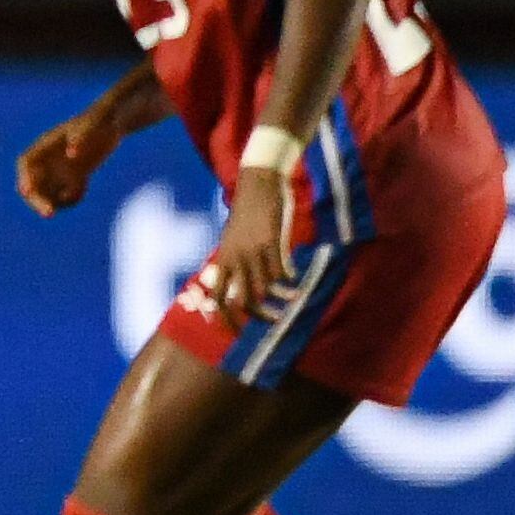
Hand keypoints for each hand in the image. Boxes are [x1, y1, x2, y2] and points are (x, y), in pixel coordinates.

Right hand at [14, 104, 121, 216]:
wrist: (112, 124)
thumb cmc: (99, 120)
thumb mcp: (92, 126)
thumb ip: (81, 138)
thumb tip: (71, 154)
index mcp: (46, 145)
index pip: (26, 164)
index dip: (24, 178)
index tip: (26, 191)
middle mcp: (48, 161)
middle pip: (33, 185)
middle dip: (37, 200)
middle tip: (49, 214)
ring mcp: (59, 172)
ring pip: (47, 194)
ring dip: (55, 201)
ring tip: (77, 191)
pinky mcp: (72, 179)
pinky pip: (66, 197)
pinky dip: (72, 198)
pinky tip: (83, 186)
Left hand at [210, 169, 296, 331]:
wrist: (258, 182)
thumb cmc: (249, 213)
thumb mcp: (237, 239)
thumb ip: (238, 261)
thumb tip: (246, 286)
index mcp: (224, 258)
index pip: (218, 296)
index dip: (225, 318)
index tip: (238, 332)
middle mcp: (235, 258)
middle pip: (243, 300)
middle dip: (260, 316)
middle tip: (275, 320)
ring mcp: (252, 251)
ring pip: (265, 289)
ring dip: (282, 299)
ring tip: (294, 301)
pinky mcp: (271, 242)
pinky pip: (281, 272)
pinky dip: (290, 280)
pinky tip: (296, 278)